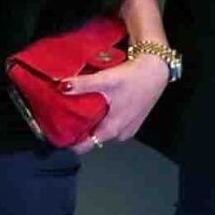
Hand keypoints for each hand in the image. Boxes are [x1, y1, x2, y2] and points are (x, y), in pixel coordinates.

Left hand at [53, 48, 173, 152]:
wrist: (158, 68)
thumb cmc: (135, 78)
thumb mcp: (106, 80)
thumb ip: (83, 84)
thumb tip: (62, 86)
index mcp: (112, 129)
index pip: (85, 146)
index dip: (69, 141)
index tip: (56, 131)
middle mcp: (120, 133)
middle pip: (93, 138)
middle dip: (78, 129)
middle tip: (63, 116)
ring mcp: (128, 127)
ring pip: (103, 130)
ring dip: (92, 122)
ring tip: (77, 109)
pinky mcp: (134, 119)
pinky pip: (113, 123)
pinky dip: (104, 117)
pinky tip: (98, 104)